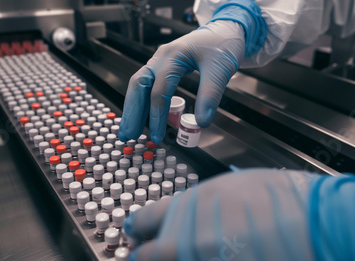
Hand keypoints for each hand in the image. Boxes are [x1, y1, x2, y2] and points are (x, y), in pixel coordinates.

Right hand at [119, 20, 244, 143]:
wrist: (226, 30)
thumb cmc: (222, 44)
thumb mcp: (220, 70)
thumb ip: (210, 95)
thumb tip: (201, 122)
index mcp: (173, 55)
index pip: (159, 90)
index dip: (157, 115)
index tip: (158, 136)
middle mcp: (161, 58)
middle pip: (138, 85)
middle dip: (132, 112)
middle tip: (128, 134)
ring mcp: (160, 62)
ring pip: (139, 86)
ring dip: (133, 109)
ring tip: (129, 131)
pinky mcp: (163, 68)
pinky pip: (147, 86)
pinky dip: (143, 103)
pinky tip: (142, 118)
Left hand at [124, 169, 354, 260]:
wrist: (323, 227)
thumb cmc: (288, 201)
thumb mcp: (237, 186)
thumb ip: (205, 203)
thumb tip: (192, 215)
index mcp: (190, 206)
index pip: (144, 219)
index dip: (136, 227)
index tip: (133, 232)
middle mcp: (188, 240)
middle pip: (146, 259)